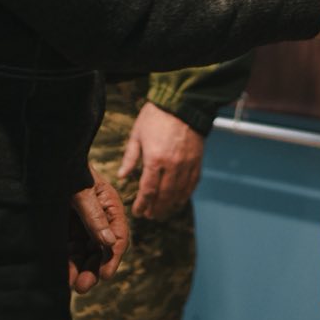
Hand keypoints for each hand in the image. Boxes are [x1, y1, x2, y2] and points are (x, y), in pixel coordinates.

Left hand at [67, 168, 130, 293]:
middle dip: (94, 268)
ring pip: (86, 253)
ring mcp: (82, 224)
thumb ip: (94, 216)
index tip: (105, 275)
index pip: (118, 236)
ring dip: (80, 269)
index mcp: (110, 206)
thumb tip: (110, 243)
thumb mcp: (81, 191)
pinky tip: (62, 273)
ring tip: (71, 284)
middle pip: (102, 249)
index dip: (112, 257)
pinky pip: (70, 249)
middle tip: (83, 286)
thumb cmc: (67, 168)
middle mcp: (99, 218)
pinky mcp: (67, 228)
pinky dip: (67, 262)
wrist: (46, 159)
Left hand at [118, 103, 203, 219]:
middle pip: (164, 196)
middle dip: (156, 208)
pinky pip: (192, 183)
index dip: (142, 204)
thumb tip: (122, 176)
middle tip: (150, 216)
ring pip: (179, 192)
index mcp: (154, 159)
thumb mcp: (137, 134)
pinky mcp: (197, 161)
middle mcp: (172, 166)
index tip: (138, 212)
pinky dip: (185, 195)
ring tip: (163, 212)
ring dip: (170, 205)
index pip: (148, 190)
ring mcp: (186, 164)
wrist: (182, 103)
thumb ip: (130, 157)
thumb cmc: (156, 116)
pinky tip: (180, 201)